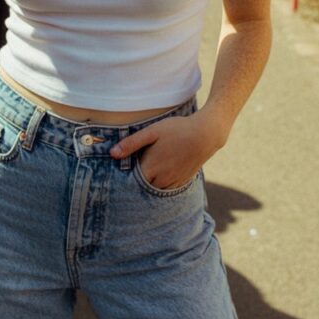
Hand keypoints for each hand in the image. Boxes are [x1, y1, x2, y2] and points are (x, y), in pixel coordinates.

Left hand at [109, 108, 229, 189]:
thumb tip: (112, 154)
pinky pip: (168, 188)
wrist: (206, 134)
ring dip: (149, 183)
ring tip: (148, 170)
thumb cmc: (177, 130)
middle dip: (136, 181)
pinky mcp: (183, 181)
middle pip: (142, 187)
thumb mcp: (152, 132)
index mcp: (151, 168)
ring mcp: (173, 182)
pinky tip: (161, 172)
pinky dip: (162, 183)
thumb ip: (131, 143)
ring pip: (155, 189)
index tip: (120, 170)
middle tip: (132, 170)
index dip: (125, 177)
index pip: (131, 181)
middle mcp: (161, 180)